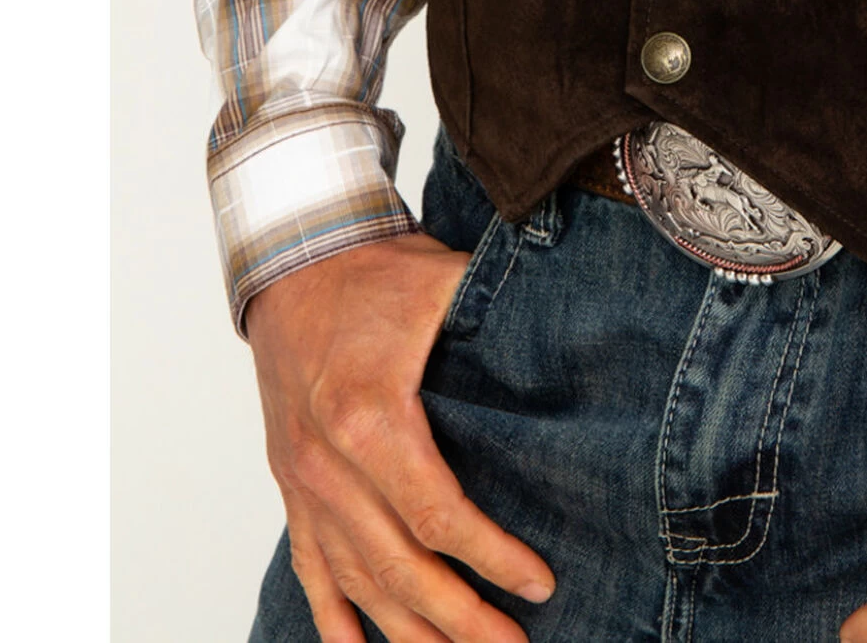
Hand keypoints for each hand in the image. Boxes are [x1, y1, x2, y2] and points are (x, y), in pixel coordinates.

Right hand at [246, 230, 555, 642]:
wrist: (294, 261)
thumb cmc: (374, 272)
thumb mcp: (442, 282)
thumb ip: (498, 314)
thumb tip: (576, 333)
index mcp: (368, 419)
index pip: (436, 516)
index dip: (491, 558)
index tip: (540, 583)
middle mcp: (327, 465)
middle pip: (398, 569)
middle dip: (460, 621)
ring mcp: (303, 483)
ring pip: (356, 583)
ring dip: (409, 632)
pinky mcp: (290, 486)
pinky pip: (309, 567)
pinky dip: (334, 616)